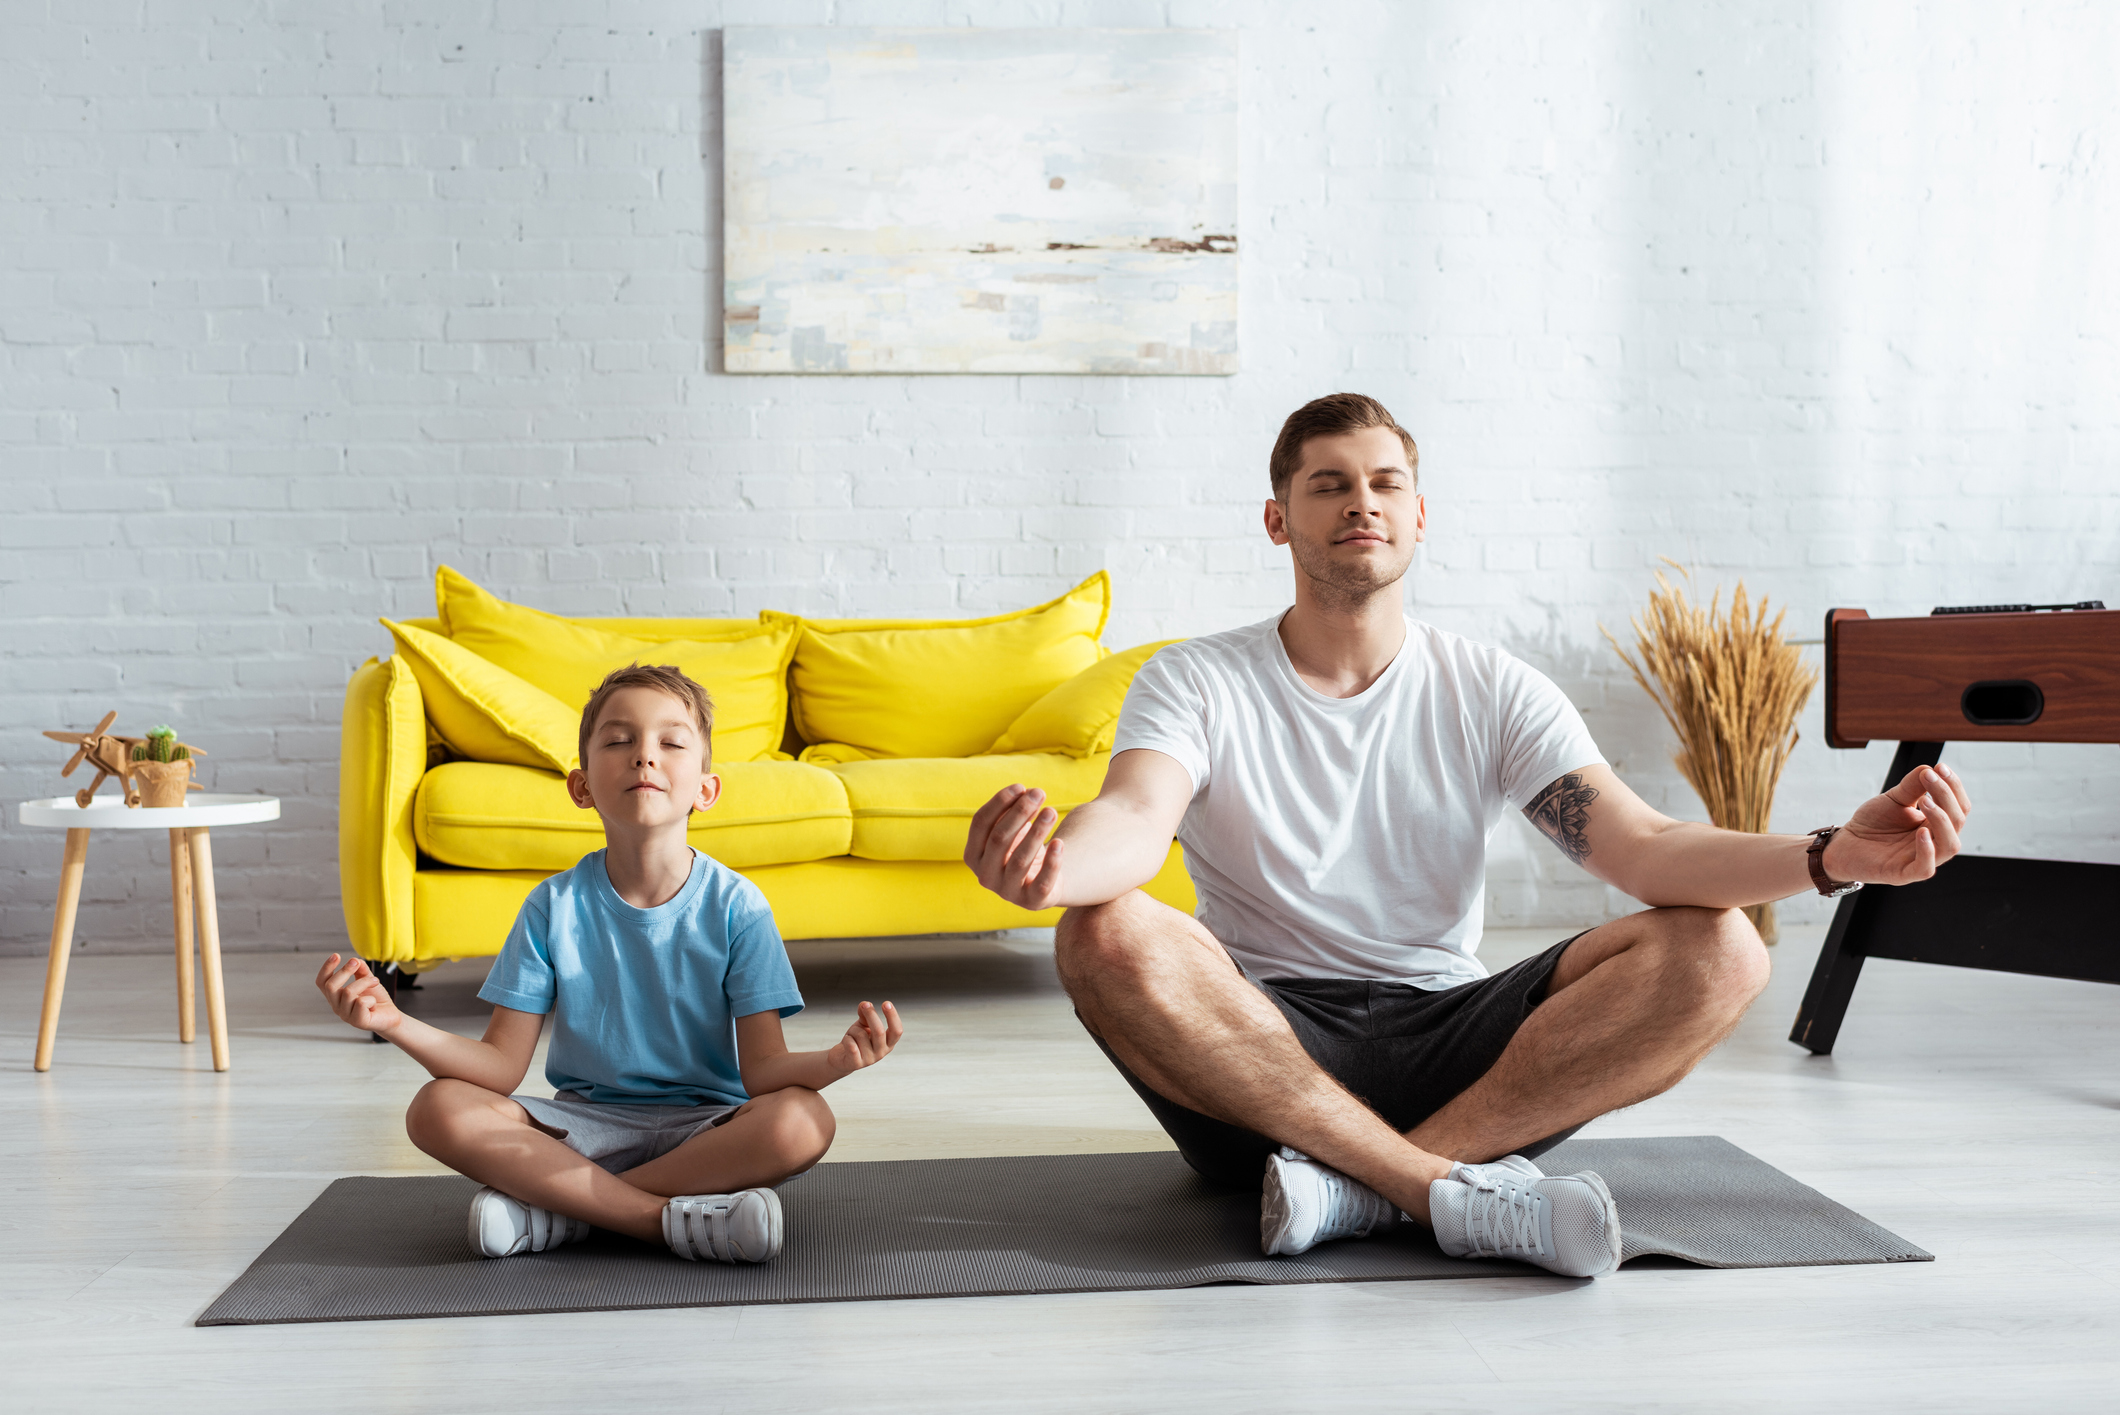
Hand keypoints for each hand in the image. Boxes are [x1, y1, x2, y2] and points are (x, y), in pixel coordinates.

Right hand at [315, 953, 403, 1036]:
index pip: (322, 982)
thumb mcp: (367, 980)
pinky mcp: (358, 1021)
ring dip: (364, 982)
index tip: (336, 955)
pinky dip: (371, 998)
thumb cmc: (376, 999)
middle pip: (330, 986)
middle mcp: (337, 1006)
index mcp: (336, 996)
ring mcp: (346, 1015)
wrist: (390, 1015)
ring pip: (348, 992)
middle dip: (344, 971)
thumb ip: (360, 970)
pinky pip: (361, 1003)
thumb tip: (355, 960)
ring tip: (375, 981)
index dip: (326, 968)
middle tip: (356, 962)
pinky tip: (374, 1003)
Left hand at [824, 1000, 902, 1078]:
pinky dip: (847, 1038)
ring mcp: (869, 1059)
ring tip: (851, 1035)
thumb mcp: (863, 1025)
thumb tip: (865, 1004)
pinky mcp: (856, 1063)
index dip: (893, 1017)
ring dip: (853, 1030)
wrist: (842, 1059)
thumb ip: (865, 1014)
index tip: (886, 1003)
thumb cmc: (856, 1040)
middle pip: (879, 1031)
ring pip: (861, 1035)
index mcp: (888, 1042)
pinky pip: (851, 1045)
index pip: (897, 1031)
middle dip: (871, 1015)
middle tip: (865, 1005)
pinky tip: (846, 1041)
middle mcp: (881, 1052)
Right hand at [965, 784, 1064, 908]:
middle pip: (999, 838)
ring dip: (1037, 832)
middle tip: (1039, 793)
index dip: (999, 802)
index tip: (1021, 786)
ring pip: (1020, 860)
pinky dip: (1051, 862)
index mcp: (973, 855)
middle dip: (1019, 812)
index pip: (980, 824)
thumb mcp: (1014, 830)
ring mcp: (1007, 892)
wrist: (1042, 882)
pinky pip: (1042, 883)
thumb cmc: (1022, 848)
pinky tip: (1060, 842)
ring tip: (1051, 811)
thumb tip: (1027, 792)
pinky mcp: (1031, 902)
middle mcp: (985, 876)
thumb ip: (1015, 811)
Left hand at [1823, 762, 1972, 885]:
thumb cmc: (1873, 823)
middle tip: (1929, 777)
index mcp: (1937, 825)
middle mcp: (1935, 843)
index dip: (1954, 787)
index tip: (1940, 766)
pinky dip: (1927, 850)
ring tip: (1925, 801)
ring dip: (1942, 821)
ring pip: (1949, 846)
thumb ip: (1912, 787)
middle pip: (1957, 822)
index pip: (1959, 807)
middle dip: (1947, 797)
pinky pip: (1925, 868)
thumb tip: (1930, 768)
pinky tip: (1921, 831)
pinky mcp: (1904, 874)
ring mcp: (1921, 860)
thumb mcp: (1894, 800)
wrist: (1845, 843)